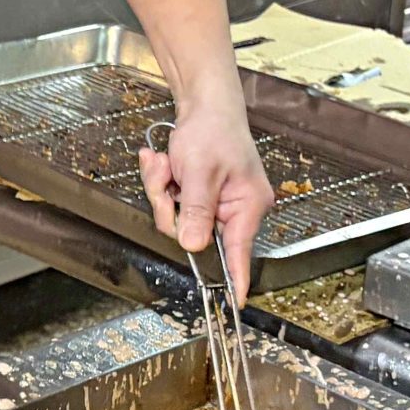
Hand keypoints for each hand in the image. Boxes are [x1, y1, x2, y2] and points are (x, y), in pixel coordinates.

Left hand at [138, 98, 272, 300]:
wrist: (205, 105)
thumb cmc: (212, 131)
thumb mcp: (199, 172)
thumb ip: (197, 210)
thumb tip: (194, 246)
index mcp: (247, 206)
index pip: (239, 252)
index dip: (235, 279)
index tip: (236, 305)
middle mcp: (235, 209)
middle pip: (192, 233)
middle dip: (169, 205)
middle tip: (167, 176)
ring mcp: (216, 204)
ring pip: (176, 218)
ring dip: (162, 189)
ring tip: (166, 162)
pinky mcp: (200, 198)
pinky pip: (172, 204)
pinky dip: (162, 183)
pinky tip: (163, 161)